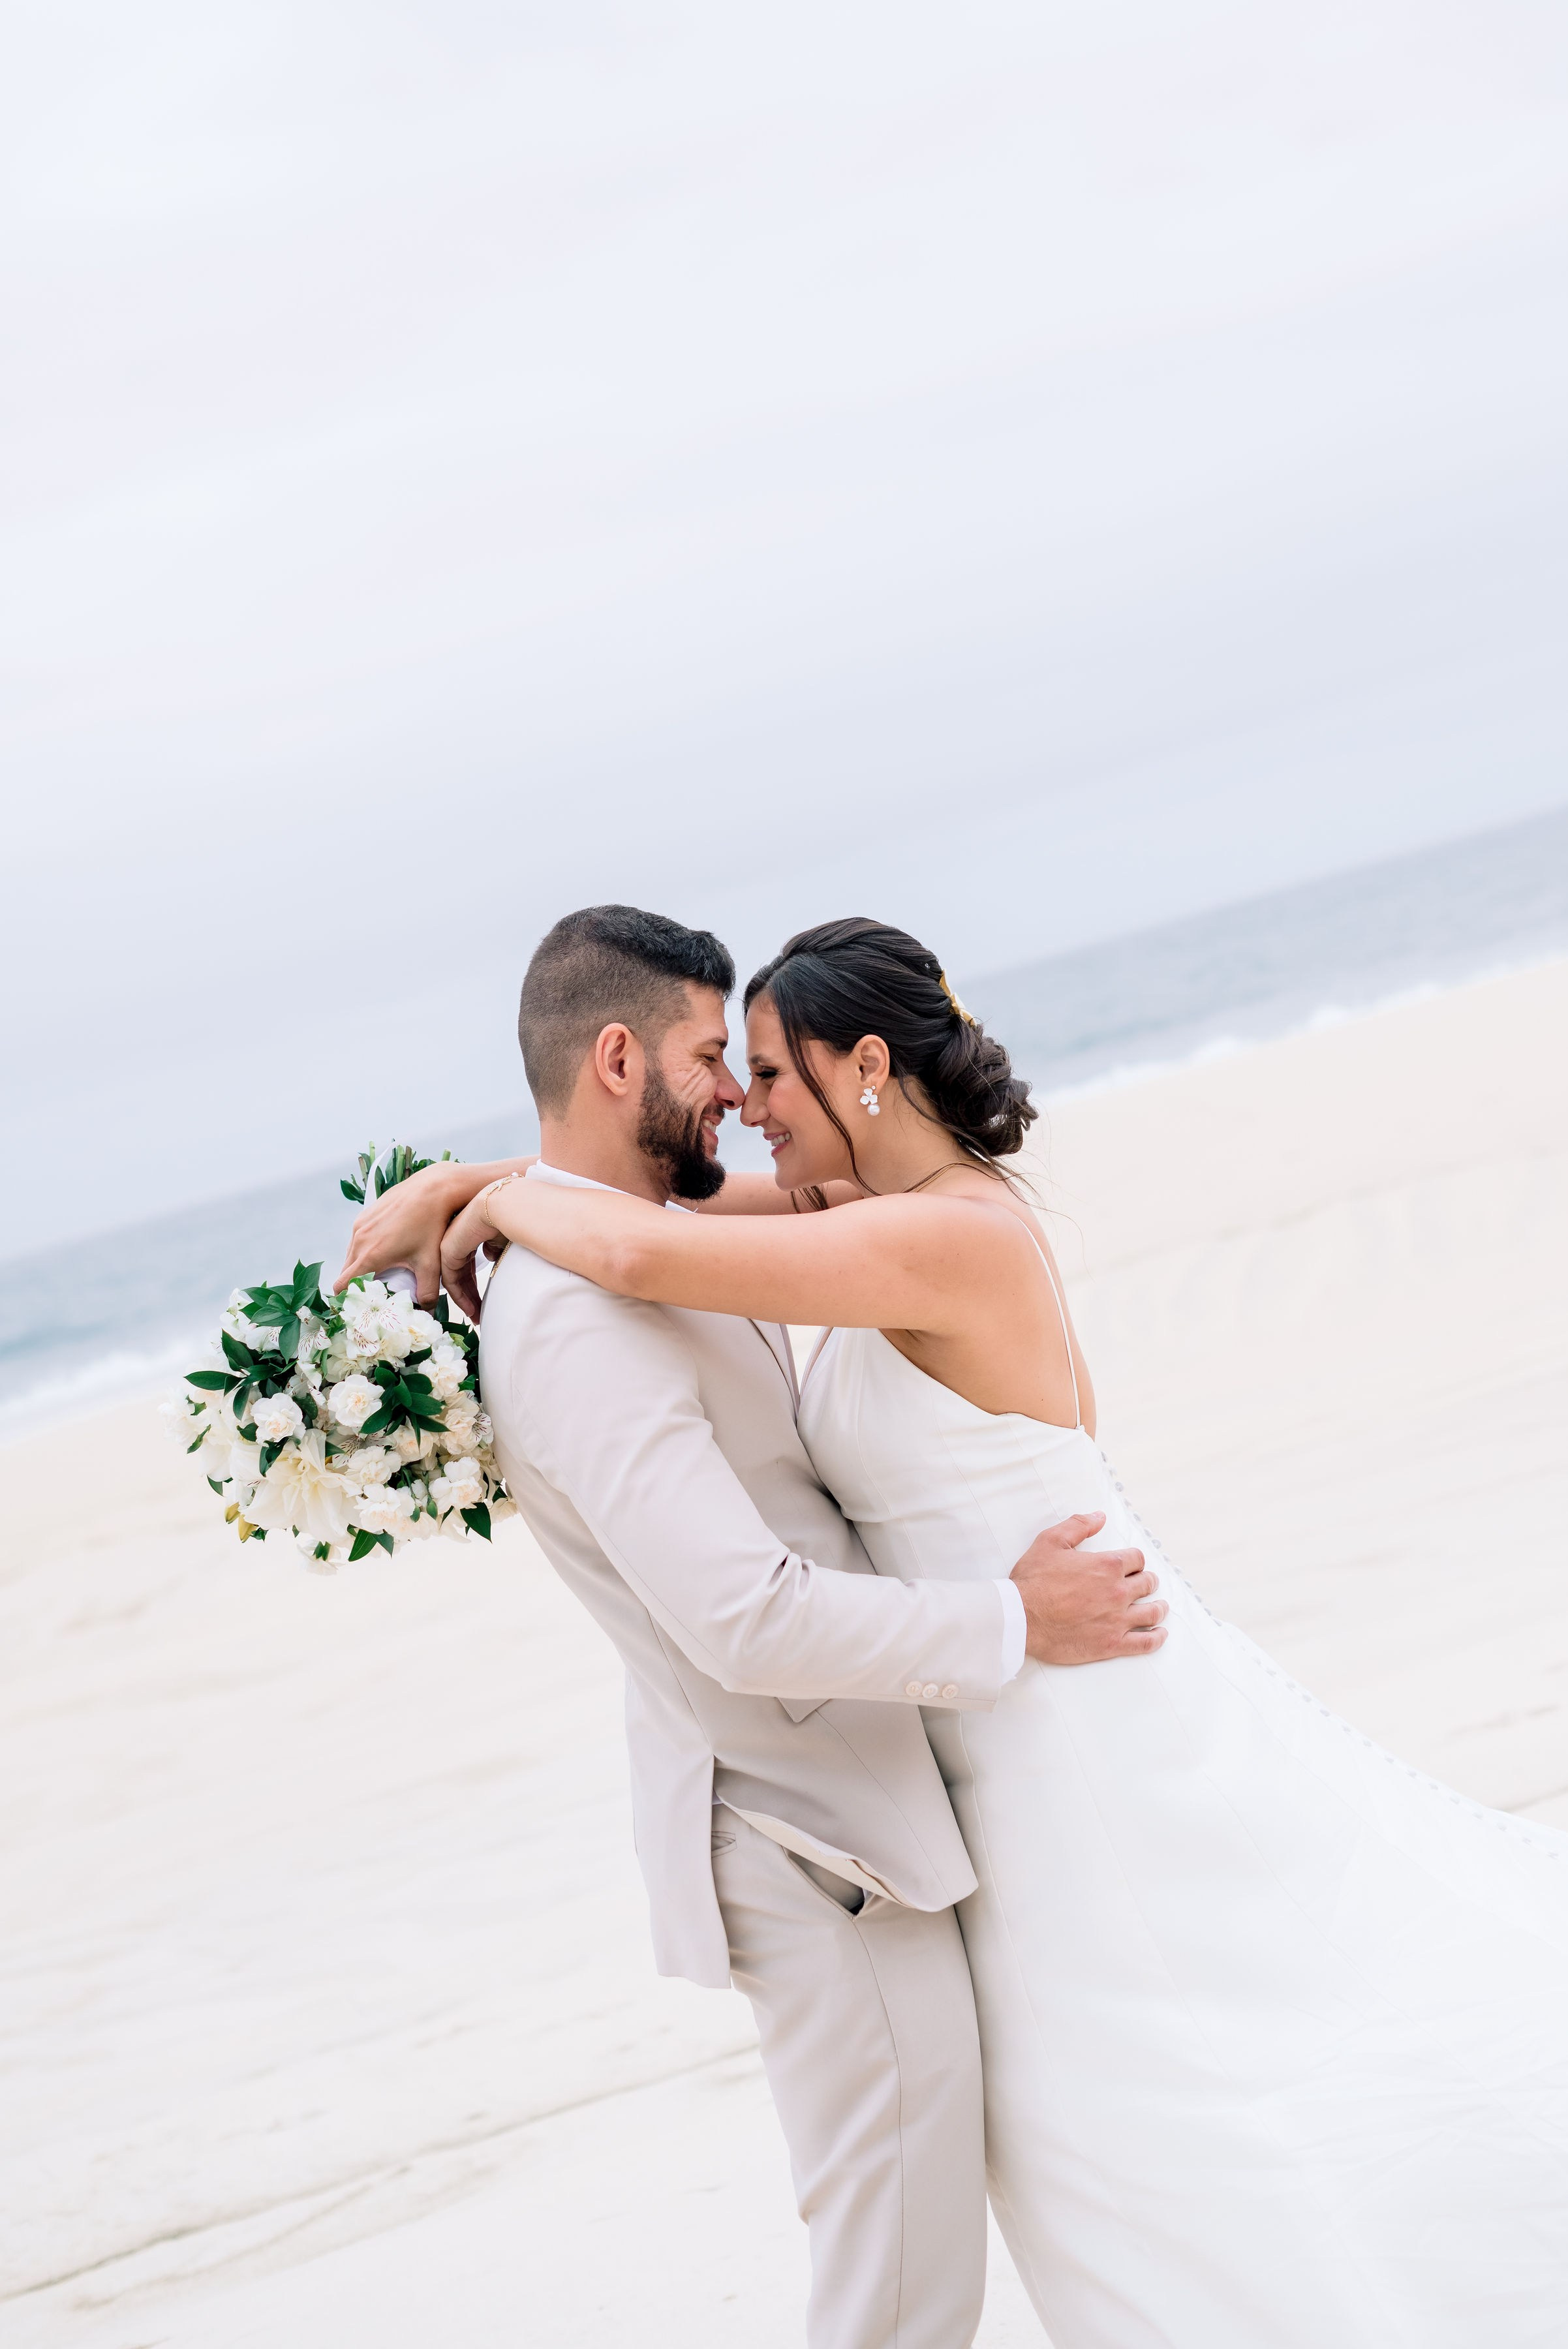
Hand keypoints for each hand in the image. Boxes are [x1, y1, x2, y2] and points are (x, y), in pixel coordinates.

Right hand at [334, 1159, 529, 1305]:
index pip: (343, 1286)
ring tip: (383, 1273)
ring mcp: (360, 1224)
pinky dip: (367, 1249)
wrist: (434, 1188)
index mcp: (369, 1256)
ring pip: (352, 1254)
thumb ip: (427, 1294)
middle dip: (358, 1285)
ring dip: (362, 1266)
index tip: (359, 1307)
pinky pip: (359, 1238)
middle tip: (376, 1294)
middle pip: (347, 1272)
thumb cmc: (433, 1226)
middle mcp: (359, 1239)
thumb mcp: (432, 1265)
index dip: (347, 1300)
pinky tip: (388, 1249)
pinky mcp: (366, 1213)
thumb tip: (426, 1313)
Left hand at [439, 1191, 508, 1325]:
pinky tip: (471, 1309)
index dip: (477, 1283)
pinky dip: (460, 1297)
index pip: (469, 1263)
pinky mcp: (447, 1251)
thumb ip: (496, 1247)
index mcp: (471, 1232)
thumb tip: (494, 1257)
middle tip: (479, 1314)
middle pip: (462, 1273)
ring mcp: (450, 1244)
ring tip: (477, 1317)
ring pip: (455, 1279)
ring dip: (466, 1299)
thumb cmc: (509, 1217)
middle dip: (471, 1295)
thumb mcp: (504, 1237)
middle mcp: (458, 1238)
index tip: (485, 1300)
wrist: (504, 1206)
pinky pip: (450, 1280)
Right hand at [1010, 1513, 1165, 1663]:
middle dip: (1147, 1581)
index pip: (1136, 1559)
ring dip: (1158, 1607)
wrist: (1020, 1618)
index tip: (1132, 1566)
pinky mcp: (1112, 1644)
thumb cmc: (1033, 1580)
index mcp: (1107, 1565)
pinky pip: (1146, 1642)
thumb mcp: (1051, 1541)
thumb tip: (1100, 1517)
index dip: (1135, 1561)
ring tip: (1159, 1607)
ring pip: (1152, 1612)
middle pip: (1147, 1583)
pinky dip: (1157, 1637)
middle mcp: (1118, 1591)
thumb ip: (1078, 1525)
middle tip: (1144, 1584)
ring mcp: (1117, 1620)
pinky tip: (1160, 1633)